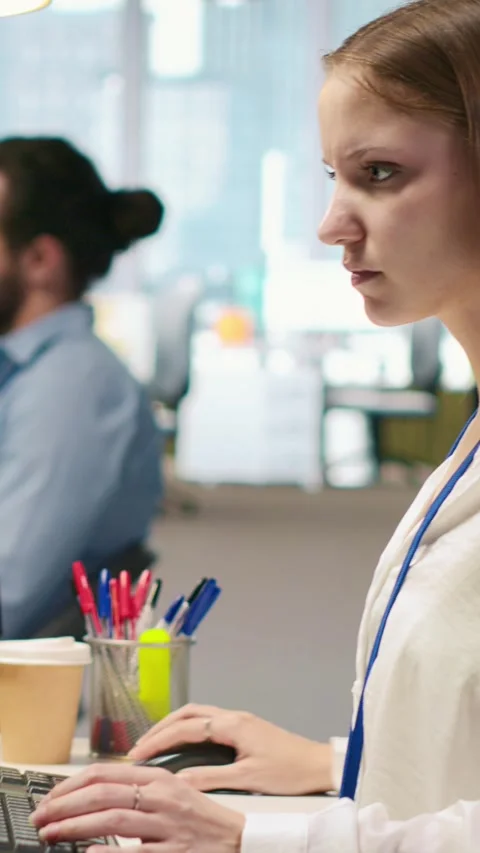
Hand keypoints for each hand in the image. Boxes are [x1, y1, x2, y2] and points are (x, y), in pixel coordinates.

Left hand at [31, 764, 244, 852]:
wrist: (237, 840)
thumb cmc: (199, 818)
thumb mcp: (170, 792)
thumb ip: (137, 789)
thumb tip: (94, 792)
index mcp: (159, 778)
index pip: (105, 773)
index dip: (72, 784)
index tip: (51, 797)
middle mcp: (162, 798)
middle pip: (104, 794)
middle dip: (65, 805)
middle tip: (42, 817)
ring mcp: (168, 826)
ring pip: (113, 820)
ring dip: (76, 827)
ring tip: (53, 834)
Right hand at [129, 703, 333, 794]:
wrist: (319, 765)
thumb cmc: (288, 772)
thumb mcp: (247, 780)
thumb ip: (210, 778)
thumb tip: (177, 781)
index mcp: (232, 724)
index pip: (185, 728)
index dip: (158, 741)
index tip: (137, 755)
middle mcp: (233, 716)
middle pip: (188, 713)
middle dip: (161, 728)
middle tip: (139, 747)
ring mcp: (240, 720)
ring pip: (198, 715)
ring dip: (174, 726)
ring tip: (155, 744)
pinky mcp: (245, 728)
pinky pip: (208, 722)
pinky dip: (189, 730)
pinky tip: (183, 744)